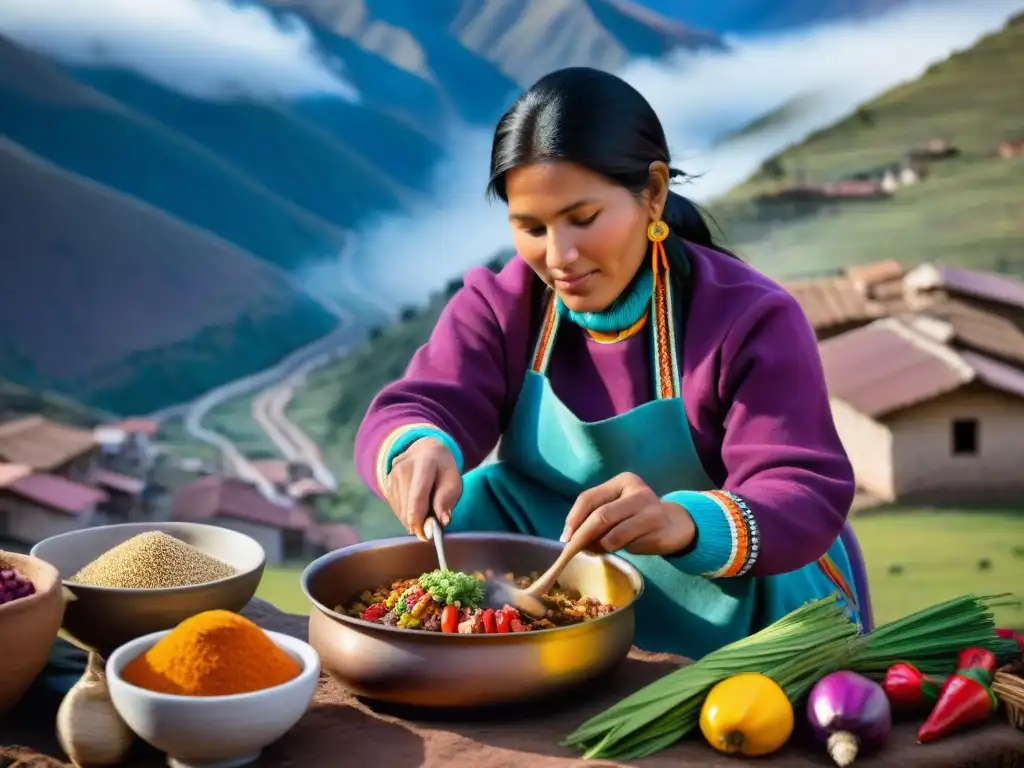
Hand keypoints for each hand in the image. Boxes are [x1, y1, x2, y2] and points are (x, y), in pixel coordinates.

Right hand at [385, 438, 461, 540]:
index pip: (417, 495)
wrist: (425, 449)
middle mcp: (403, 467)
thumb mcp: (453, 480)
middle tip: (429, 529)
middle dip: (417, 523)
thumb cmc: (443, 467)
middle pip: (407, 505)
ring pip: (399, 509)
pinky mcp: (386, 481)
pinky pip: (395, 506)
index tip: (424, 535)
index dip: (419, 518)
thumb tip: (442, 521)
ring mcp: (392, 474)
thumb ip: (447, 499)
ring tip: (425, 515)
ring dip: (411, 519)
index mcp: (424, 462)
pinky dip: (405, 513)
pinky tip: (415, 509)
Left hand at [560, 472, 694, 556]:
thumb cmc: (636, 518)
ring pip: (612, 534)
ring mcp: (650, 509)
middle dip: (582, 536)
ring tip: (597, 549)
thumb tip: (570, 537)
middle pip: (600, 516)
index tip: (564, 537)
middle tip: (571, 551)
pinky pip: (627, 544)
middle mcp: (637, 491)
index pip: (589, 498)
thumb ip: (595, 517)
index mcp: (623, 481)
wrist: (673, 526)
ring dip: (600, 546)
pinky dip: (616, 550)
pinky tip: (619, 549)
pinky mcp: (657, 529)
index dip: (574, 518)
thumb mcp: (616, 509)